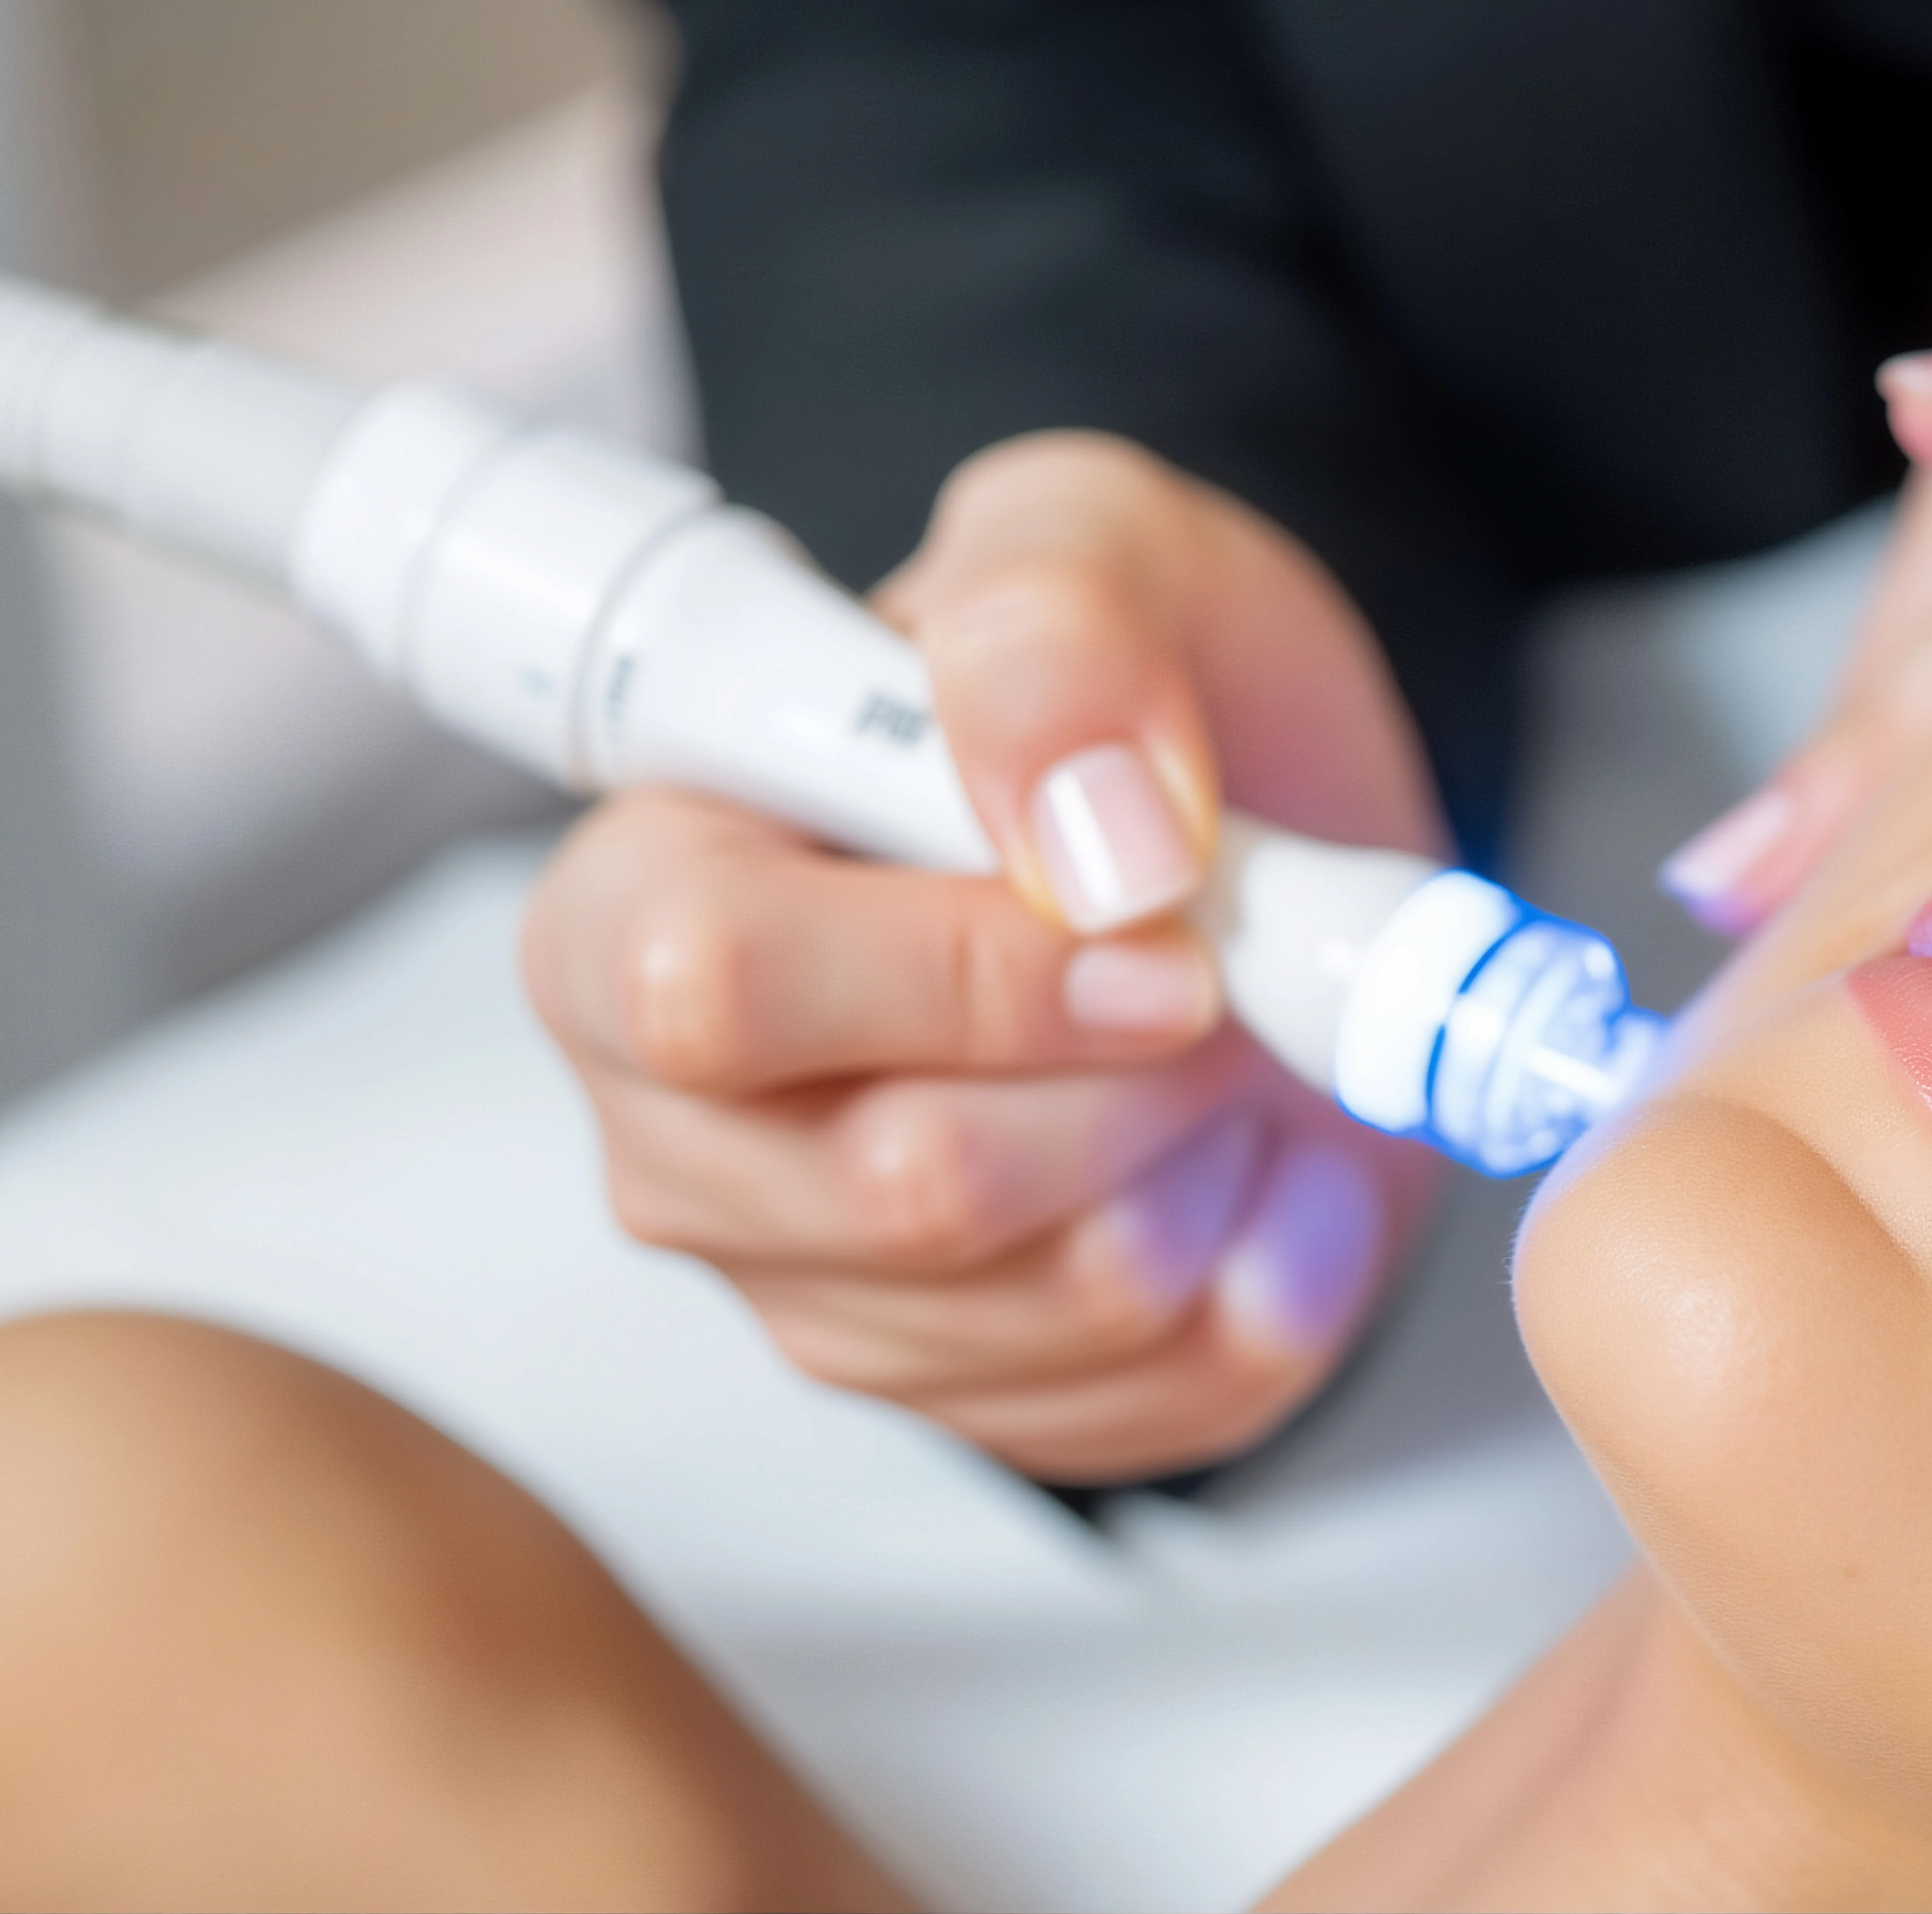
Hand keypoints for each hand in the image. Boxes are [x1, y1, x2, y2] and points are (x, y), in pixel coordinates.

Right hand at [523, 435, 1446, 1480]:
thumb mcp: (1097, 538)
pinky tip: (1268, 1151)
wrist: (1268, 844)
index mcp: (642, 902)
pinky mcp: (995, 1393)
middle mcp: (691, 1126)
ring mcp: (827, 1287)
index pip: (712, 987)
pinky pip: (1183, 1381)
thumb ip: (1055, 618)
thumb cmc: (1133, 693)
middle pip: (911, 1182)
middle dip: (1136, 1066)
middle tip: (1213, 961)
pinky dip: (1289, 1257)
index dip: (967, 968)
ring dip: (1217, 1147)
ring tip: (1228, 1035)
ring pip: (1069, 1292)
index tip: (1151, 911)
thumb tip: (1087, 830)